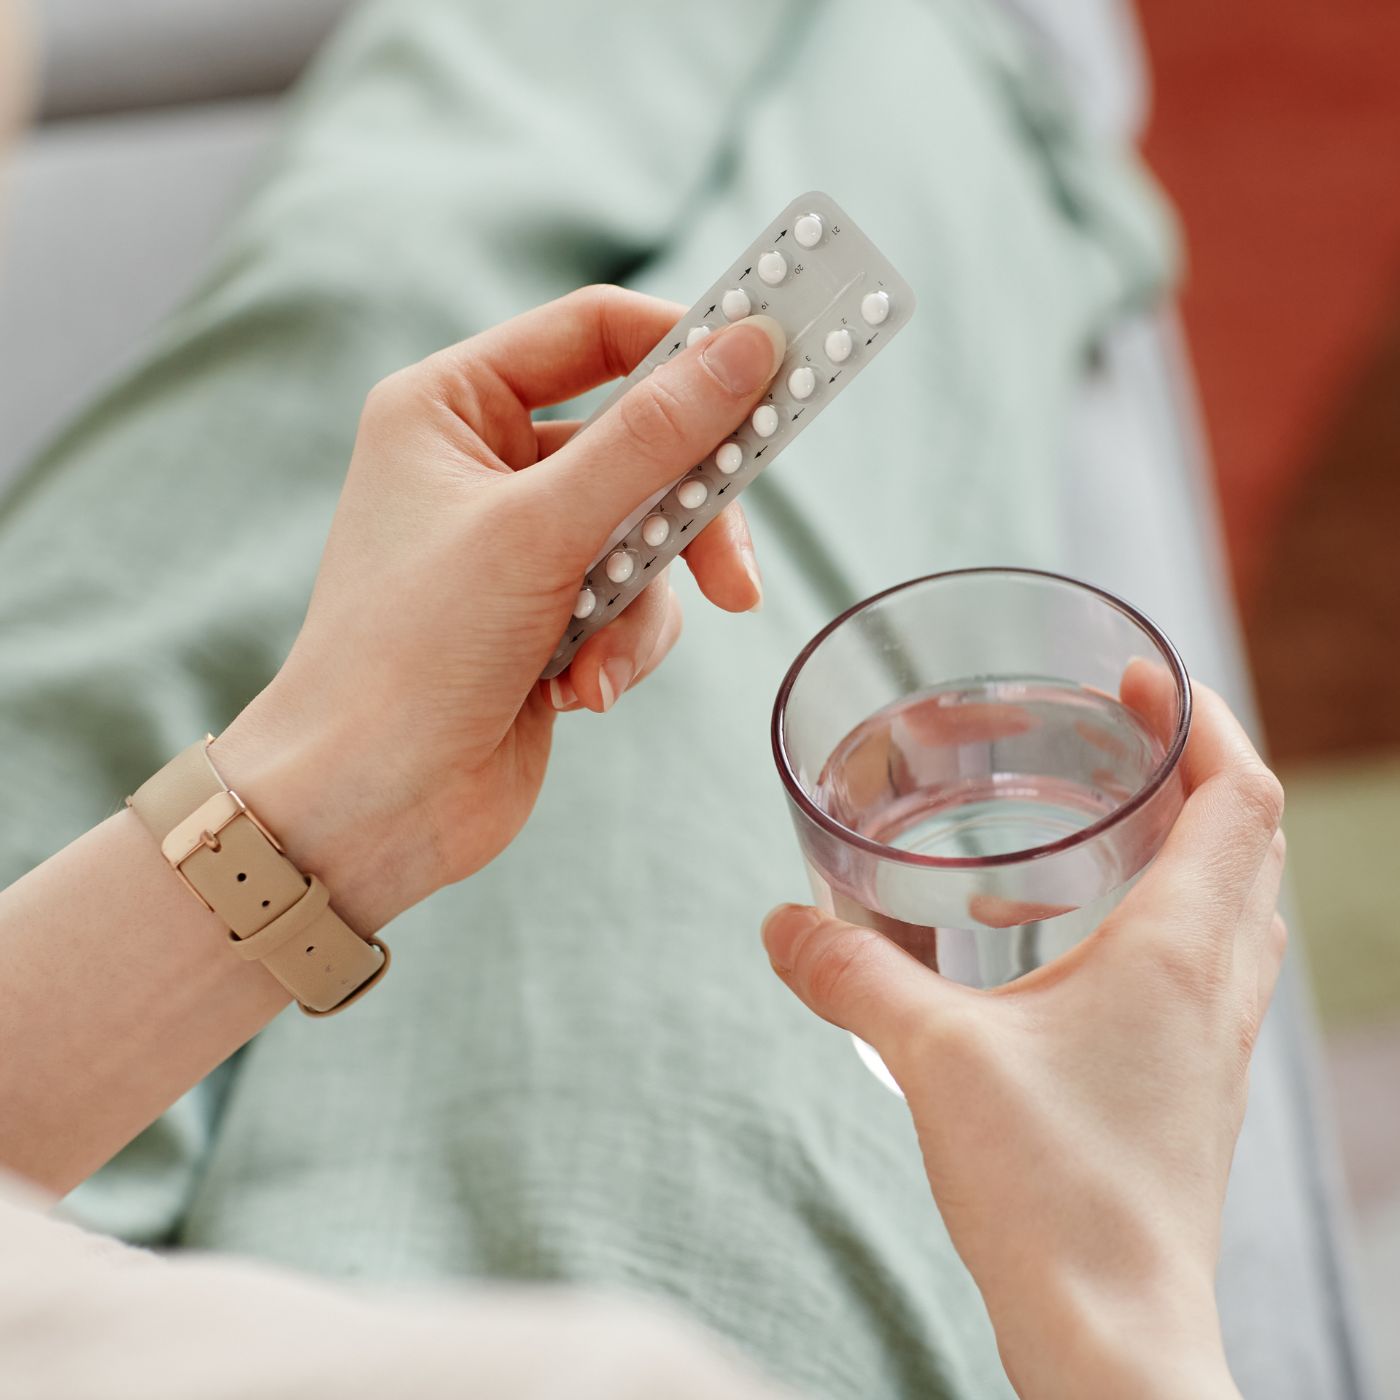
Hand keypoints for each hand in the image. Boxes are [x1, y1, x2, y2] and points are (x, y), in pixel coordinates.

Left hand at [214, 286, 784, 932]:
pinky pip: (635, 605)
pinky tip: (580, 695)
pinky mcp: (551, 616)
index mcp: (451, 406)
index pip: (595, 331)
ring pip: (651, 535)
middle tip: (734, 571)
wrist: (370, 806)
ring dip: (642, 609)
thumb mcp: (540, 529)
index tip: (773, 367)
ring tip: (600, 664)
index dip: (687, 344)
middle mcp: (486, 463)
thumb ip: (653, 439)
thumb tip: (748, 348)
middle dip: (686, 516)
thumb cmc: (413, 650)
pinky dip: (623, 651)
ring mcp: (521, 545)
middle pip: (642, 443)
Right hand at [762, 671, 1285, 1399]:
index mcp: (1179, 949)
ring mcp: (1215, 1040)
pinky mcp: (1192, 1085)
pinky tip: (1087, 940)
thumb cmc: (1052, 1190)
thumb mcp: (934, 1058)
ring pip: (1239, 904)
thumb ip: (853, 976)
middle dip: (1199, 768)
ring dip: (1195, 842)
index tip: (1139, 681)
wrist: (1112, 1329)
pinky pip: (1210, 965)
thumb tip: (782, 925)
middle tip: (1120, 735)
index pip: (1239, 796)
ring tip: (1110, 818)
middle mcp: (1217, 984)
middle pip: (1249, 840)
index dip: (1203, 720)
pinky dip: (1174, 916)